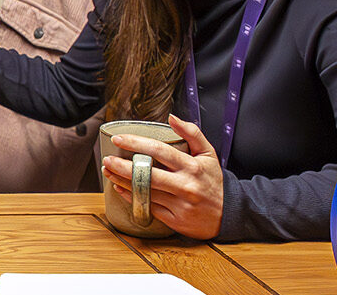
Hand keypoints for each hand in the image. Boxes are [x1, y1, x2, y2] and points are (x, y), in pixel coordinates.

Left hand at [100, 114, 223, 239]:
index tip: (119, 139)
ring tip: (108, 172)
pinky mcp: (174, 220)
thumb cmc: (213, 181)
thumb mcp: (209, 154)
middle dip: (122, 167)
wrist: (229, 214)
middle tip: (107, 160)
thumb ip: (192, 133)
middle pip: (147, 175)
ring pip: (144, 192)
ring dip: (122, 182)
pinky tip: (121, 189)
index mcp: (193, 167)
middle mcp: (185, 186)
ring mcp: (179, 205)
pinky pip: (148, 206)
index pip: (160, 152)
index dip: (137, 144)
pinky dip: (131, 197)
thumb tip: (171, 117)